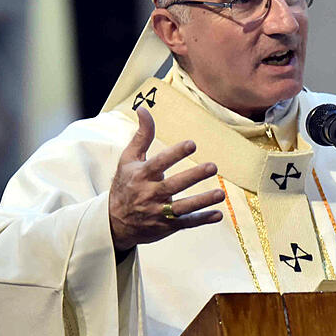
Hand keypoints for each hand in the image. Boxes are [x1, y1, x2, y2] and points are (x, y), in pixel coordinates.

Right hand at [109, 107, 224, 252]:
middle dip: (193, 176)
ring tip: (220, 193)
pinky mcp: (165, 226)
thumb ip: (142, 136)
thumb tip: (143, 109)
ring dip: (202, 201)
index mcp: (141, 175)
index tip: (192, 144)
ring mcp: (158, 212)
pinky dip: (202, 219)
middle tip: (213, 166)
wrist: (115, 222)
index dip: (175, 154)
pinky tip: (218, 214)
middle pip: (173, 185)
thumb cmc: (125, 185)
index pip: (159, 163)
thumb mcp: (129, 159)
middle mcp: (149, 194)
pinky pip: (186, 223)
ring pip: (182, 207)